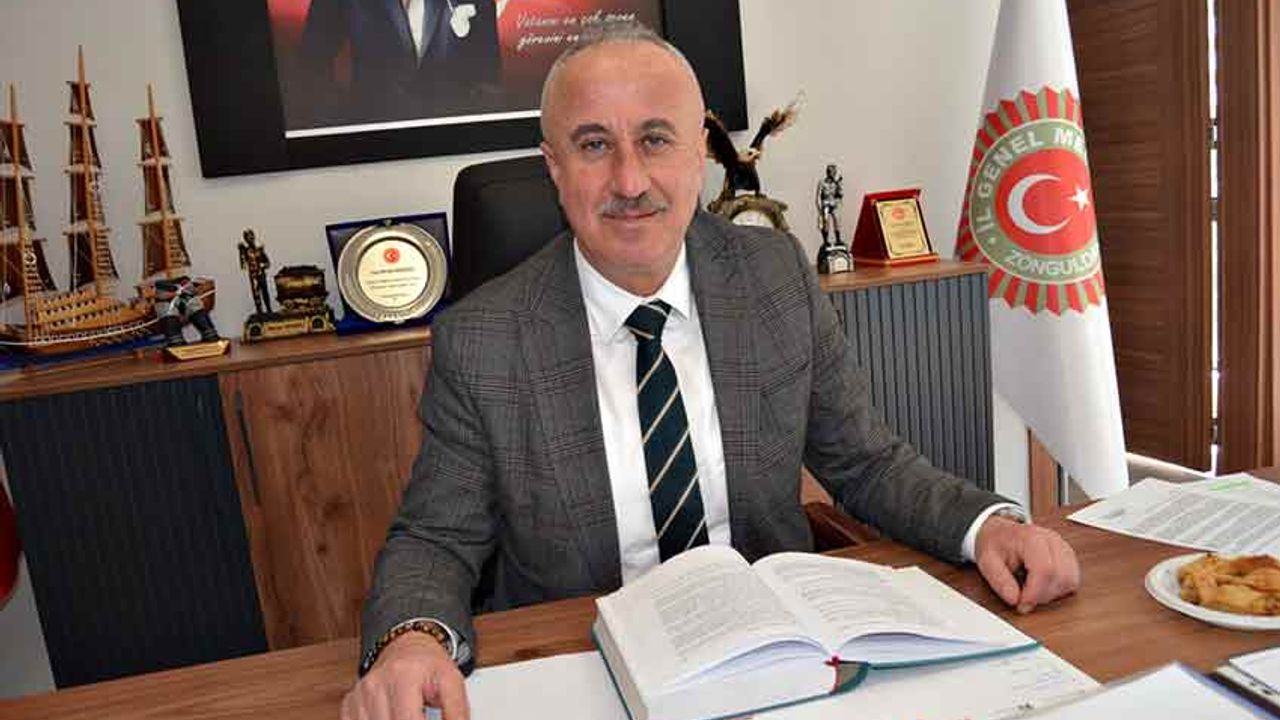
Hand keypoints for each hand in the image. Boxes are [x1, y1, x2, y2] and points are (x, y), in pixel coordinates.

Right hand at [341, 634, 468, 719]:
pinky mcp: (349, 704)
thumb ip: (457, 713)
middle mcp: (376, 684)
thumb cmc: (429, 665)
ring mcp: (359, 695)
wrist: (407, 647)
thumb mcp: (452, 683)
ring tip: (409, 713)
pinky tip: (390, 716)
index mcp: (403, 676)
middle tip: (421, 714)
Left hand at [975, 515, 1079, 613]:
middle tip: (1024, 598)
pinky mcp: (1068, 556)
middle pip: (1061, 576)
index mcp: (1031, 537)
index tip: (1022, 604)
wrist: (1000, 532)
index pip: (1045, 569)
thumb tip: (1015, 600)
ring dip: (1052, 594)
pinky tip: (1042, 586)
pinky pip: (1072, 579)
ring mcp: (1063, 547)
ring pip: (1070, 580)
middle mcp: (1052, 540)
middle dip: (1042, 595)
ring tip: (1032, 590)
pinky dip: (1059, 589)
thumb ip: (999, 581)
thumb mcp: (987, 562)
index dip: (1035, 593)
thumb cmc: (995, 544)